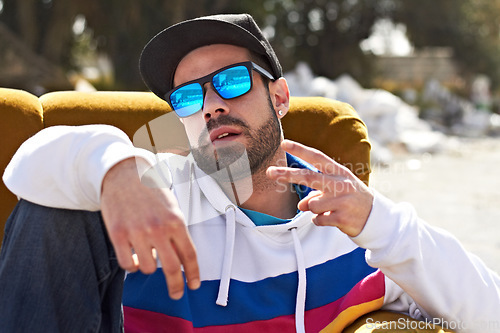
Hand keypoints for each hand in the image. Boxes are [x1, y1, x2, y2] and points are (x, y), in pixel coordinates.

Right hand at [100, 157, 199, 298]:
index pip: (189, 254)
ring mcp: (137, 232)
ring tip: (147, 254)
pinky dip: (133, 265)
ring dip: (150, 266)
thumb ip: (177, 232)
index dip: (194, 273)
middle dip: (176, 286)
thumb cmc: (149, 190)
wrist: (123, 174)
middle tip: (176, 293)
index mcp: (176, 221)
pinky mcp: (118, 234)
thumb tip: (181, 260)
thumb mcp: (171, 208)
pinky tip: (134, 257)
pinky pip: (128, 264)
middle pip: (172, 268)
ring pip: (148, 268)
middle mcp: (158, 228)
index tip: (194, 284)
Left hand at [267, 140, 373, 236]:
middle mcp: (341, 184)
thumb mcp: (336, 190)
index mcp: (339, 172)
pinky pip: (318, 220)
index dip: (301, 149)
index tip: (284, 143)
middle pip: (309, 177)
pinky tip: (332, 219)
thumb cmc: (351, 199)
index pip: (318, 157)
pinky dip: (320, 221)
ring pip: (312, 204)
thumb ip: (316, 193)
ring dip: (313, 209)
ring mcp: (343, 201)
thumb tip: (301, 205)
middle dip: (287, 174)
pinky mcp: (343, 218)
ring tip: (327, 210)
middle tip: (269, 172)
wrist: (375, 218)